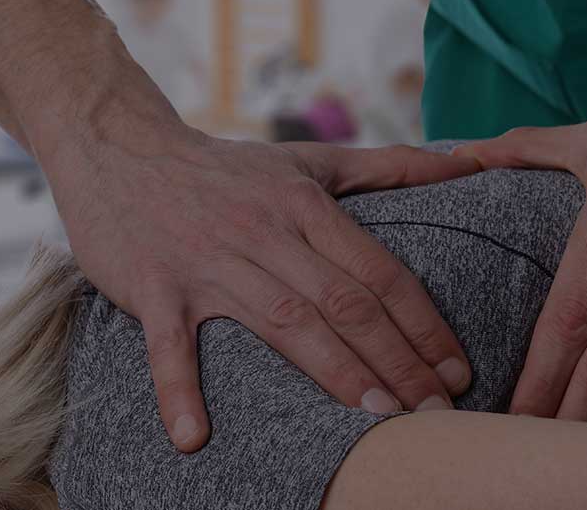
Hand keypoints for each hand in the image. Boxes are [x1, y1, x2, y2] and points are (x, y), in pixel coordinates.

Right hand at [48, 128, 480, 451]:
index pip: (378, 271)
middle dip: (396, 360)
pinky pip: (169, 344)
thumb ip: (388, 166)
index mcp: (304, 205)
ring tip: (378, 421)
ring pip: (282, 321)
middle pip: (343, 302)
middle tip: (436, 413)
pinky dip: (179, 390)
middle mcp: (263, 231)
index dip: (423, 324)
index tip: (457, 372)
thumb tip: (467, 166)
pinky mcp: (153, 285)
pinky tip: (194, 439)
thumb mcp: (307, 160)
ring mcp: (207, 261)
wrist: (119, 148)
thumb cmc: (223, 168)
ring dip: (333, 373)